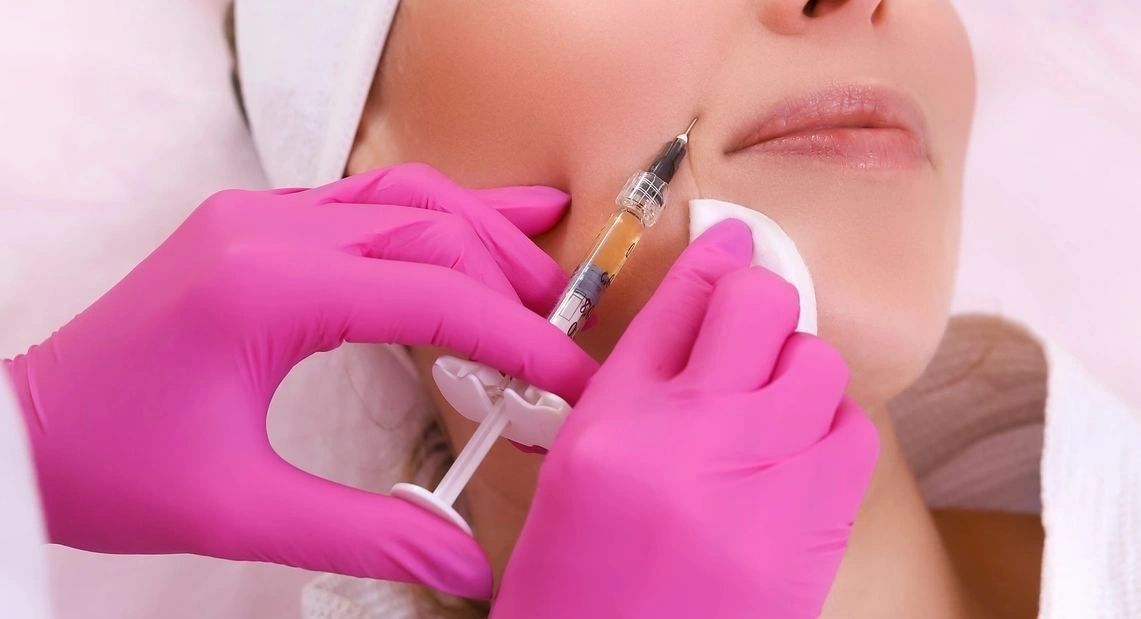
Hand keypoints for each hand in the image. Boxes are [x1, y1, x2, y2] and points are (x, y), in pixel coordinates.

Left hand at [2, 163, 596, 598]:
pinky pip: (361, 201)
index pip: (434, 296)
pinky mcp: (252, 228)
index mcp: (266, 290)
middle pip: (430, 227)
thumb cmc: (114, 466)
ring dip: (478, 228)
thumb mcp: (245, 512)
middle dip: (511, 275)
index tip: (573, 377)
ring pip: (401, 194)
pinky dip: (427, 214)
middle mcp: (265, 233)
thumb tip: (466, 565)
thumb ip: (369, 536)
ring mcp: (256, 220)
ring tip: (543, 266)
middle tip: (567, 330)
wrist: (26, 432)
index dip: (519, 339)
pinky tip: (472, 224)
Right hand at [493, 219, 878, 617]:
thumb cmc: (581, 585)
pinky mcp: (814, 533)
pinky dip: (828, 428)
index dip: (714, 255)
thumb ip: (631, 388)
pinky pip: (851, 434)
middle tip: (751, 325)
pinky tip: (796, 452)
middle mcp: (689, 442)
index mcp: (612, 425)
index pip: (678, 301)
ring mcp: (762, 486)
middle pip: (760, 305)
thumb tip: (697, 313)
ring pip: (818, 364)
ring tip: (770, 406)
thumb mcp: (574, 472)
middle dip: (761, 299)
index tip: (735, 237)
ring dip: (798, 370)